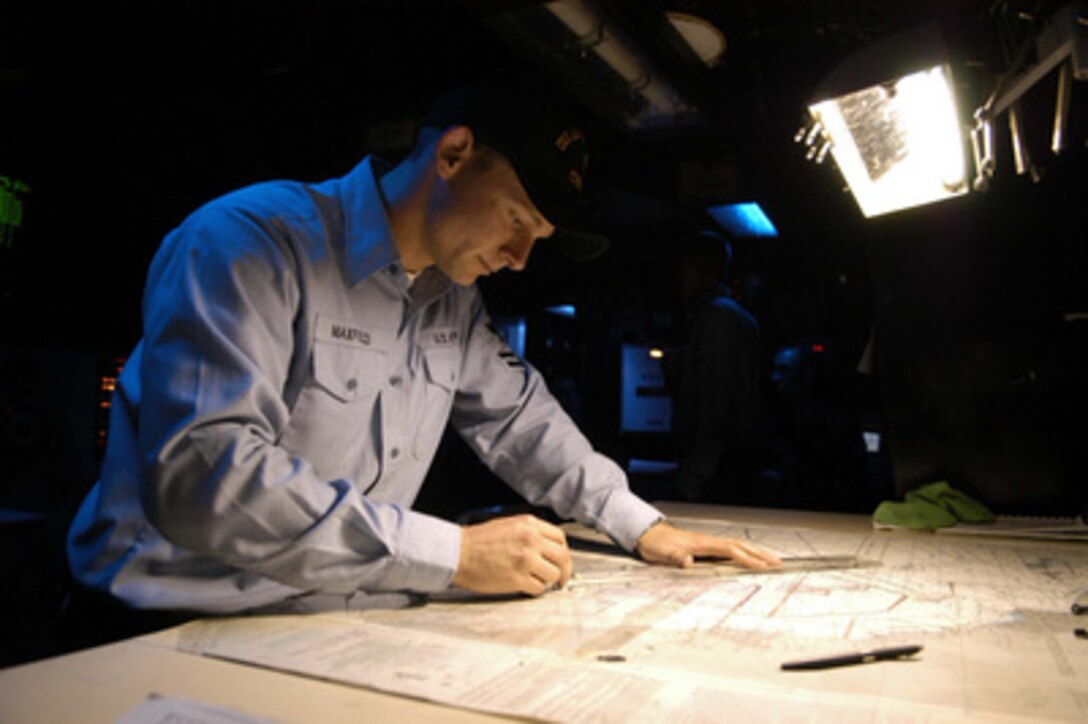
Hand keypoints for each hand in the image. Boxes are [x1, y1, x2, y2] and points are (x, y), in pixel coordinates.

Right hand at [452, 514, 572, 595]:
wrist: (458, 552)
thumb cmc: (478, 541)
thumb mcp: (509, 524)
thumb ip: (530, 532)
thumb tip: (546, 546)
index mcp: (529, 524)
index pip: (560, 538)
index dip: (563, 552)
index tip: (562, 560)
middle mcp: (531, 540)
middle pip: (563, 557)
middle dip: (565, 570)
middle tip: (562, 579)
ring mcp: (526, 560)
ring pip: (553, 574)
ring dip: (547, 581)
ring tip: (537, 581)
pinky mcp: (518, 579)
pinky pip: (539, 589)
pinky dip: (535, 590)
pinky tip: (526, 587)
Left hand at [636, 521, 780, 569]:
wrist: (647, 533)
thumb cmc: (656, 543)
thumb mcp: (662, 552)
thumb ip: (675, 556)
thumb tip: (686, 561)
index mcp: (702, 542)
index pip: (731, 550)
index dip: (747, 559)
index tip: (762, 566)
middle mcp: (709, 540)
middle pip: (741, 545)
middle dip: (760, 554)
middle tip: (778, 563)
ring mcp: (708, 542)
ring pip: (737, 546)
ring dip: (755, 552)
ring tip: (771, 560)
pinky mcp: (705, 546)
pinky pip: (730, 549)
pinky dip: (744, 553)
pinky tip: (748, 558)